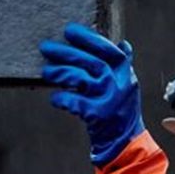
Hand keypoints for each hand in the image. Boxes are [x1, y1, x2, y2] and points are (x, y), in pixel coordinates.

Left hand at [40, 23, 145, 165]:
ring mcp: (108, 100)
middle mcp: (119, 85)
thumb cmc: (122, 111)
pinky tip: (55, 98)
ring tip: (46, 71)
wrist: (126, 143)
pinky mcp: (97, 116)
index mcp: (126, 74)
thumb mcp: (128, 86)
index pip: (109, 50)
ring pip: (79, 79)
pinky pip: (74, 102)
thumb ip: (124, 66)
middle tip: (46, 47)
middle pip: (90, 62)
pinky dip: (62, 99)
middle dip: (65, 53)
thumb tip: (123, 44)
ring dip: (59, 72)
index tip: (69, 30)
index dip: (89, 38)